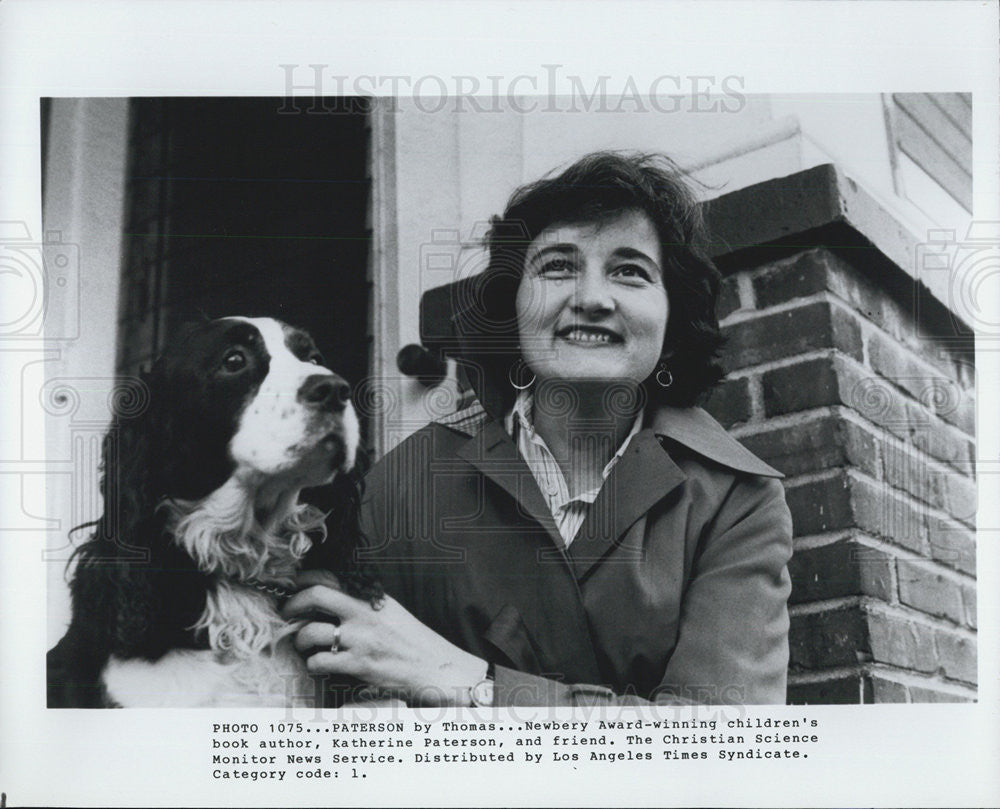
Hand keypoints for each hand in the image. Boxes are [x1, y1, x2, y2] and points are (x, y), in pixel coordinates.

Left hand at [282, 571, 487, 706]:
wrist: (435, 666)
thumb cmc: (411, 640)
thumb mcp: (389, 611)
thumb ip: (363, 602)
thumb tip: (331, 597)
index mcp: (371, 597)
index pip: (331, 577)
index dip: (305, 580)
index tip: (294, 586)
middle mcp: (364, 613)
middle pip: (315, 596)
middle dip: (292, 604)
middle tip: (286, 612)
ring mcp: (360, 639)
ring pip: (310, 633)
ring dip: (299, 640)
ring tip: (303, 645)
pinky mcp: (358, 665)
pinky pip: (319, 662)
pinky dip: (313, 665)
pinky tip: (319, 665)